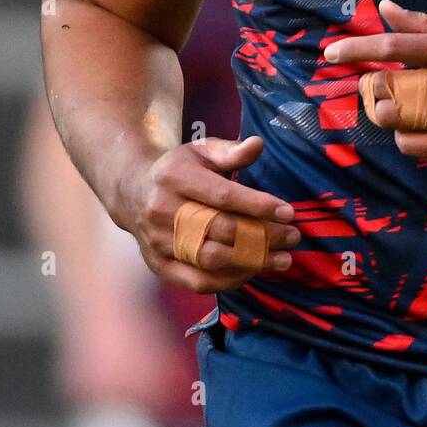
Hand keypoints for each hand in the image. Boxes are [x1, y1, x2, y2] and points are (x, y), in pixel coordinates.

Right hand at [117, 136, 298, 291]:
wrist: (132, 192)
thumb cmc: (179, 169)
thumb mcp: (201, 151)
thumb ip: (230, 151)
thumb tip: (257, 144)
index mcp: (175, 178)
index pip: (223, 195)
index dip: (258, 205)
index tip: (288, 212)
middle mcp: (163, 212)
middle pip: (220, 230)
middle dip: (263, 236)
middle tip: (293, 237)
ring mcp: (158, 242)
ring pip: (210, 260)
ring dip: (251, 262)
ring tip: (282, 259)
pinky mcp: (158, 265)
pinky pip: (197, 282)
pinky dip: (229, 282)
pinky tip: (253, 271)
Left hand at [323, 0, 426, 168]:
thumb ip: (426, 25)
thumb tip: (384, 6)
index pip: (395, 47)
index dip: (358, 49)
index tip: (331, 53)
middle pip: (389, 88)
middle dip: (377, 91)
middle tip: (388, 92)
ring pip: (396, 119)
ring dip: (391, 115)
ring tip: (409, 111)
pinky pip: (411, 146)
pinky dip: (407, 139)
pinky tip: (422, 131)